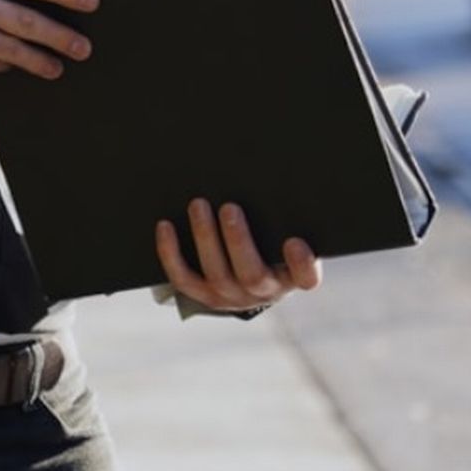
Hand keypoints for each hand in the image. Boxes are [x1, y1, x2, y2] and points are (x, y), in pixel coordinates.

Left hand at [155, 199, 321, 313]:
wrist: (251, 280)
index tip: (295, 241)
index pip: (306, 278)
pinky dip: (171, 253)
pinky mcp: (204, 296)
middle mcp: (263, 291)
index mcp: (291, 276)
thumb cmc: (272, 244)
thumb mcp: (286, 232)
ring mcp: (231, 296)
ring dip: (206, 238)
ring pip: (216, 274)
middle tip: (229, 208)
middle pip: (252, 274)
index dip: (302, 264)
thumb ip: (287, 217)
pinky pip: (183, 278)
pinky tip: (165, 226)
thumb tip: (271, 173)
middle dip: (238, 240)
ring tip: (198, 206)